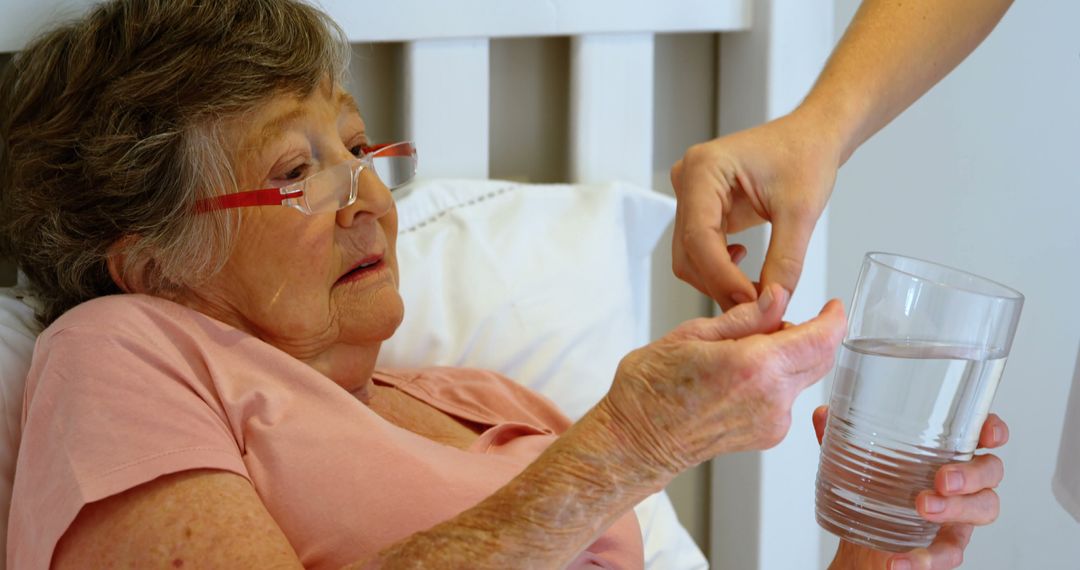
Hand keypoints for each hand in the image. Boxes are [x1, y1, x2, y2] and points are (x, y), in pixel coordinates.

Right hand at [596, 283, 845, 483]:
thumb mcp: (691, 335)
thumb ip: (744, 317)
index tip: (833, 305)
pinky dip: (775, 380)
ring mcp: (772, 421)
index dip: (833, 318)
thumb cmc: (650, 390)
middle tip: (775, 320)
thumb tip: (776, 299)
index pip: (820, 338)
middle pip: (820, 359)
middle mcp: (771, 398)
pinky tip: (738, 377)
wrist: (634, 442)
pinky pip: (787, 398)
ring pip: (803, 378)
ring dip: (789, 357)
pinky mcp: (767, 436)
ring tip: (742, 351)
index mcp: (754, 366)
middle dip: (811, 334)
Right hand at [669, 109, 842, 309]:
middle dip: (722, 285)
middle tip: (760, 308)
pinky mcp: (700, 210)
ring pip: (690, 258)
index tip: (753, 304)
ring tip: (758, 293)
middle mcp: (687, 180)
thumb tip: (773, 303)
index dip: (723, 278)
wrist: (811, 138)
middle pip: (688, 252)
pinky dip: (722, 271)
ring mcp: (690, 196)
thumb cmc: (806, 156)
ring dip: (720, 282)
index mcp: (704, 169)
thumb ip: (785, 261)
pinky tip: (747, 270)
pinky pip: (700, 252)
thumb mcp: (801, 211)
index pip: (699, 237)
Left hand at [815, 407, 1008, 569]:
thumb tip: (824, 414)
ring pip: (984, 509)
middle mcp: (961, 482)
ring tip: (924, 508)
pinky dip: (923, 559)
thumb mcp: (853, 460)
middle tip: (941, 479)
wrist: (861, 542)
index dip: (993, 430)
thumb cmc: (870, 490)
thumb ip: (840, 436)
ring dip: (957, 508)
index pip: (980, 434)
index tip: (986, 434)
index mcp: (944, 452)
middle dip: (972, 474)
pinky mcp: (946, 547)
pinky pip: (948, 555)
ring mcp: (959, 516)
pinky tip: (899, 561)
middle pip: (990, 471)